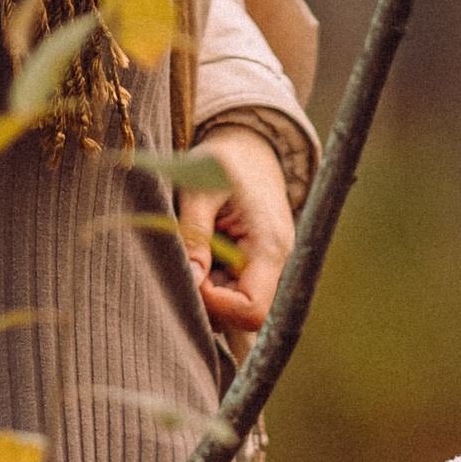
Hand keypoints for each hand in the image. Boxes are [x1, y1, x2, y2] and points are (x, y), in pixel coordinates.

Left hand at [179, 123, 294, 337]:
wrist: (248, 146)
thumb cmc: (222, 161)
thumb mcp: (200, 190)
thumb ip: (194, 234)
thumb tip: (189, 278)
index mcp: (269, 245)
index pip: (252, 308)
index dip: (216, 304)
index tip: (189, 276)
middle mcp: (277, 262)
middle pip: (245, 315)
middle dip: (208, 301)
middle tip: (183, 267)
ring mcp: (270, 266)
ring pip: (238, 307)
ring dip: (208, 293)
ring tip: (192, 255)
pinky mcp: (258, 266)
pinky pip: (236, 292)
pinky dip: (213, 284)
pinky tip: (201, 258)